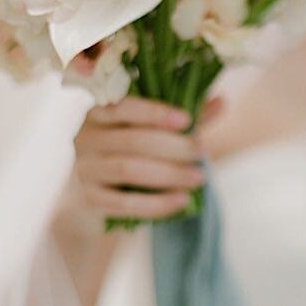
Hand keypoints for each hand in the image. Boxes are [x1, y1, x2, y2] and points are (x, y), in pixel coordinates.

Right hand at [65, 97, 213, 222]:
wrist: (107, 189)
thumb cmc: (139, 148)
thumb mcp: (160, 129)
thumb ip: (187, 117)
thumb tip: (221, 102)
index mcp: (100, 112)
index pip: (124, 107)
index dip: (155, 113)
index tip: (187, 121)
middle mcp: (85, 138)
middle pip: (131, 141)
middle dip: (172, 147)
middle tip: (202, 152)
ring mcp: (84, 169)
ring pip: (127, 169)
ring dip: (168, 174)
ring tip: (199, 177)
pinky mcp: (90, 199)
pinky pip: (124, 203)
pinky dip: (156, 203)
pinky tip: (182, 200)